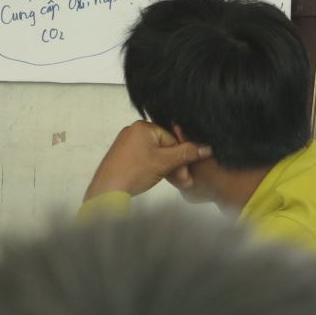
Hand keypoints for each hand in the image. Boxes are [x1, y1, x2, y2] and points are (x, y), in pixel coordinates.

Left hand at [83, 120, 211, 200]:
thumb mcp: (164, 162)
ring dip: (169, 168)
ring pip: (156, 154)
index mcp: (143, 126)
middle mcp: (135, 131)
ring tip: (177, 182)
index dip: (182, 157)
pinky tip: (162, 178)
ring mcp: (128, 143)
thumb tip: (206, 148)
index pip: (172, 139)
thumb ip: (186, 154)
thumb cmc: (134, 171)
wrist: (109, 188)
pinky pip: (146, 158)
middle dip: (177, 164)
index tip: (187, 172)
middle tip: (185, 180)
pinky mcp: (125, 155)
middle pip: (165, 147)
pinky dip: (156, 167)